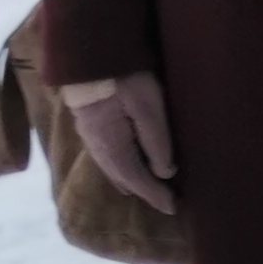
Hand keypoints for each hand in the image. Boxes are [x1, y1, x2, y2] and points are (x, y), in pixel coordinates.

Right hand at [71, 70, 177, 215]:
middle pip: (123, 177)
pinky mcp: (90, 124)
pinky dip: (119, 166)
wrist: (89, 56)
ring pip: (112, 168)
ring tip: (144, 189)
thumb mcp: (148, 107)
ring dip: (130, 180)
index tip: (173, 207)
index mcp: (113, 148)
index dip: (155, 195)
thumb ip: (157, 141)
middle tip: (163, 200)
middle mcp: (98, 147)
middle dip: (144, 191)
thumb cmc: (123, 79)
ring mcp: (90, 136)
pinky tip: (124, 164)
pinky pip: (106, 155)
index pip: (137, 180)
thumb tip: (166, 173)